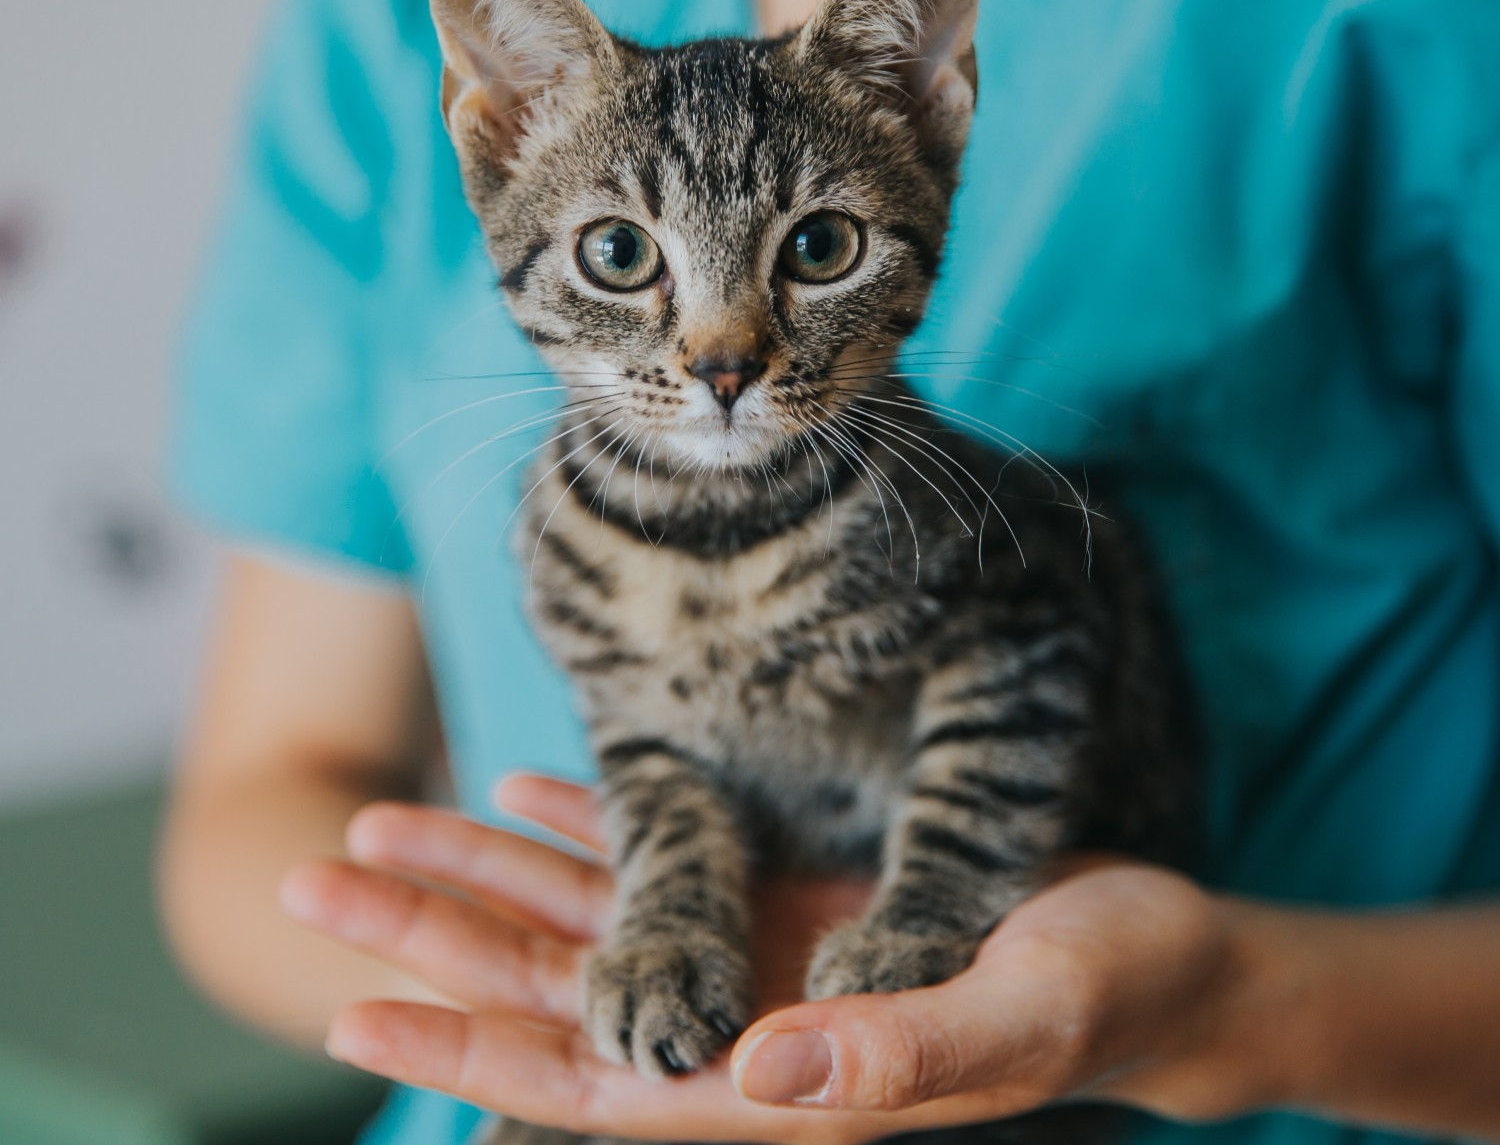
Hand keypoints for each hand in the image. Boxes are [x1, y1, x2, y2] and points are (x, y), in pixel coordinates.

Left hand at [282, 778, 1286, 1142]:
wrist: (1152, 957)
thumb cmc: (1104, 990)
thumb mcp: (1018, 1018)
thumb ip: (898, 1062)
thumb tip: (753, 1076)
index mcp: (783, 1085)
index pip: (592, 1081)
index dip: (469, 1050)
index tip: (351, 1008)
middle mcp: (745, 1028)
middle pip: (558, 995)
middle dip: (436, 946)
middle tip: (316, 877)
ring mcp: (759, 961)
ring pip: (592, 921)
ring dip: (488, 881)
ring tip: (388, 825)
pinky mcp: (786, 902)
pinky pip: (666, 861)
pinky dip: (590, 829)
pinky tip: (528, 794)